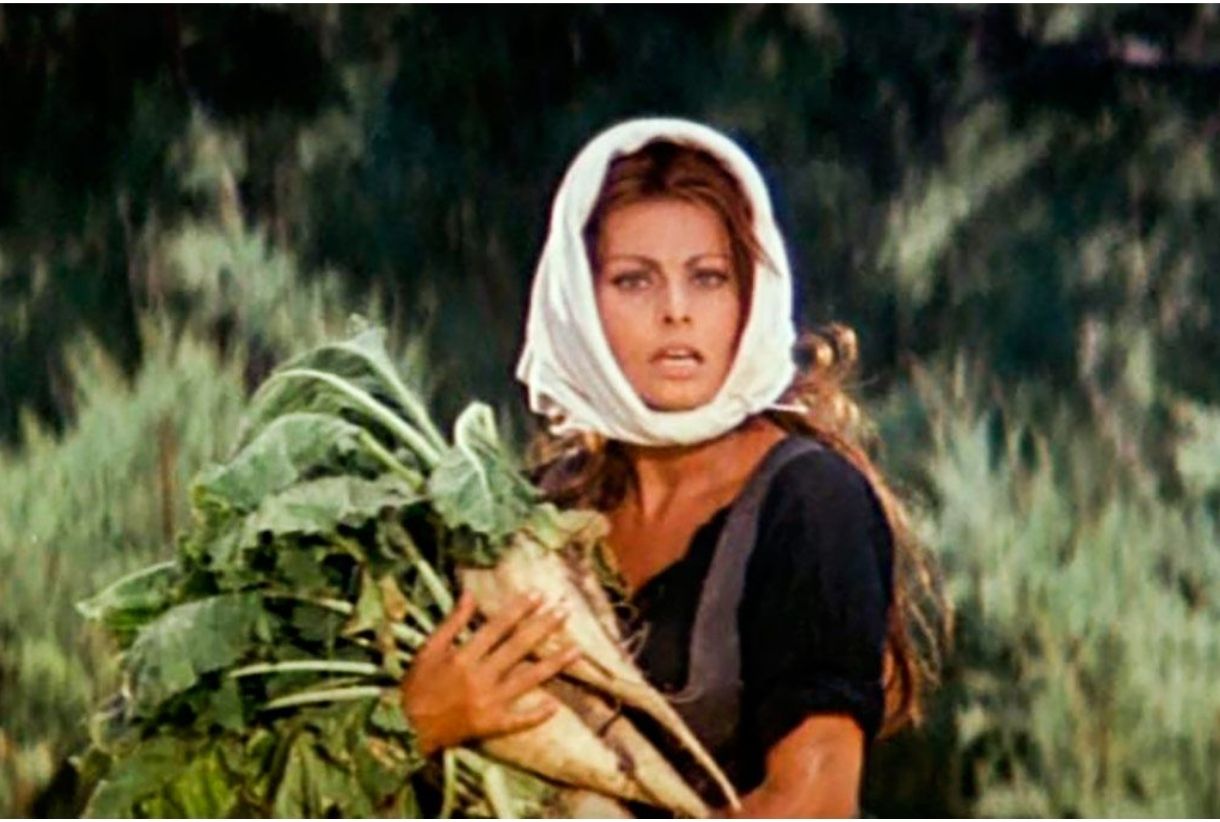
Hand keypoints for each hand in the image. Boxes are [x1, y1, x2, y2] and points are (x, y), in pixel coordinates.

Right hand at [399, 589, 580, 756]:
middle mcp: (480, 678)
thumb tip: (469, 593)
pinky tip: (555, 705)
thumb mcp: (429, 649)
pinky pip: (518, 720)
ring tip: (576, 649)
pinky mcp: (492, 726)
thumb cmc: (417, 685)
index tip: (539, 595)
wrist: (406, 728)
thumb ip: (452, 622)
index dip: (519, 610)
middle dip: (543, 627)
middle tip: (565, 610)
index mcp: (463, 657)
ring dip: (553, 664)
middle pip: (518, 648)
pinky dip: (536, 714)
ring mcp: (489, 703)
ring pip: (527, 680)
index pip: (497, 628)